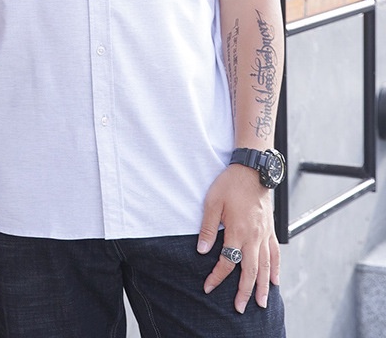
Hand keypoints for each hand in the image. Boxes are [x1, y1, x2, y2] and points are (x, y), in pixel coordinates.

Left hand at [198, 164, 279, 313]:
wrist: (252, 170)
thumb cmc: (229, 184)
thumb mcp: (212, 202)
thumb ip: (208, 228)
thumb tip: (203, 250)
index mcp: (238, 231)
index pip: (227, 262)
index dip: (217, 277)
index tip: (209, 287)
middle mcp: (253, 237)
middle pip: (250, 271)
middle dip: (244, 292)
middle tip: (240, 309)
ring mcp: (264, 234)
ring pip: (265, 267)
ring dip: (262, 287)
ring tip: (260, 303)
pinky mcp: (270, 230)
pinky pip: (275, 254)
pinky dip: (275, 269)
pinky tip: (274, 281)